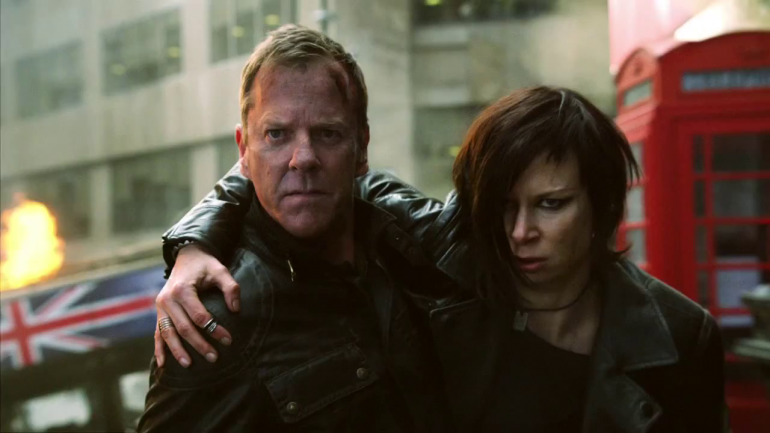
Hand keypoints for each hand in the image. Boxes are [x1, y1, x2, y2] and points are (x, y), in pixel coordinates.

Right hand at [154, 244, 240, 366]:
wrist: (186, 256)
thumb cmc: (205, 265)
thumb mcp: (220, 270)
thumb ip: (230, 287)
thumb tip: (235, 310)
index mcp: (183, 289)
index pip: (200, 316)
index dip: (214, 330)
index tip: (228, 340)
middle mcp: (168, 299)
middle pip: (184, 328)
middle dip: (199, 345)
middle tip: (214, 358)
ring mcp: (160, 307)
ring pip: (168, 333)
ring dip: (178, 351)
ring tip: (189, 365)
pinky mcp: (158, 311)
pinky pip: (157, 332)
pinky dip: (159, 349)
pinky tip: (164, 364)